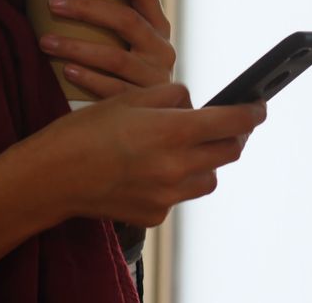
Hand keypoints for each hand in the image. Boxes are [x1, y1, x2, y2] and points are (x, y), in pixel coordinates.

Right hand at [21, 84, 266, 226]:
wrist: (51, 177)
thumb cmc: (86, 131)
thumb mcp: (130, 98)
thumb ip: (172, 97)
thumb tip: (195, 104)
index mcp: (174, 131)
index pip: (235, 122)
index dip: (253, 112)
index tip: (259, 106)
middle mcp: (177, 167)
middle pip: (230, 153)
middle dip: (233, 136)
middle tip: (224, 125)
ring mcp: (167, 195)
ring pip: (210, 179)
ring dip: (207, 162)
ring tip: (185, 148)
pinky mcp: (155, 215)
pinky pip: (180, 196)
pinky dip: (176, 182)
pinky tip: (151, 171)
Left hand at [39, 0, 175, 98]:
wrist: (156, 116)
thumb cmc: (132, 70)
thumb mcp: (136, 43)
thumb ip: (116, 21)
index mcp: (160, 27)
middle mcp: (162, 49)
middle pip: (126, 20)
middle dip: (86, 9)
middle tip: (53, 3)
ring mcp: (154, 77)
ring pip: (115, 57)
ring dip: (76, 47)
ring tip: (46, 41)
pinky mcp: (142, 102)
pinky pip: (112, 88)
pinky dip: (88, 78)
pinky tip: (66, 70)